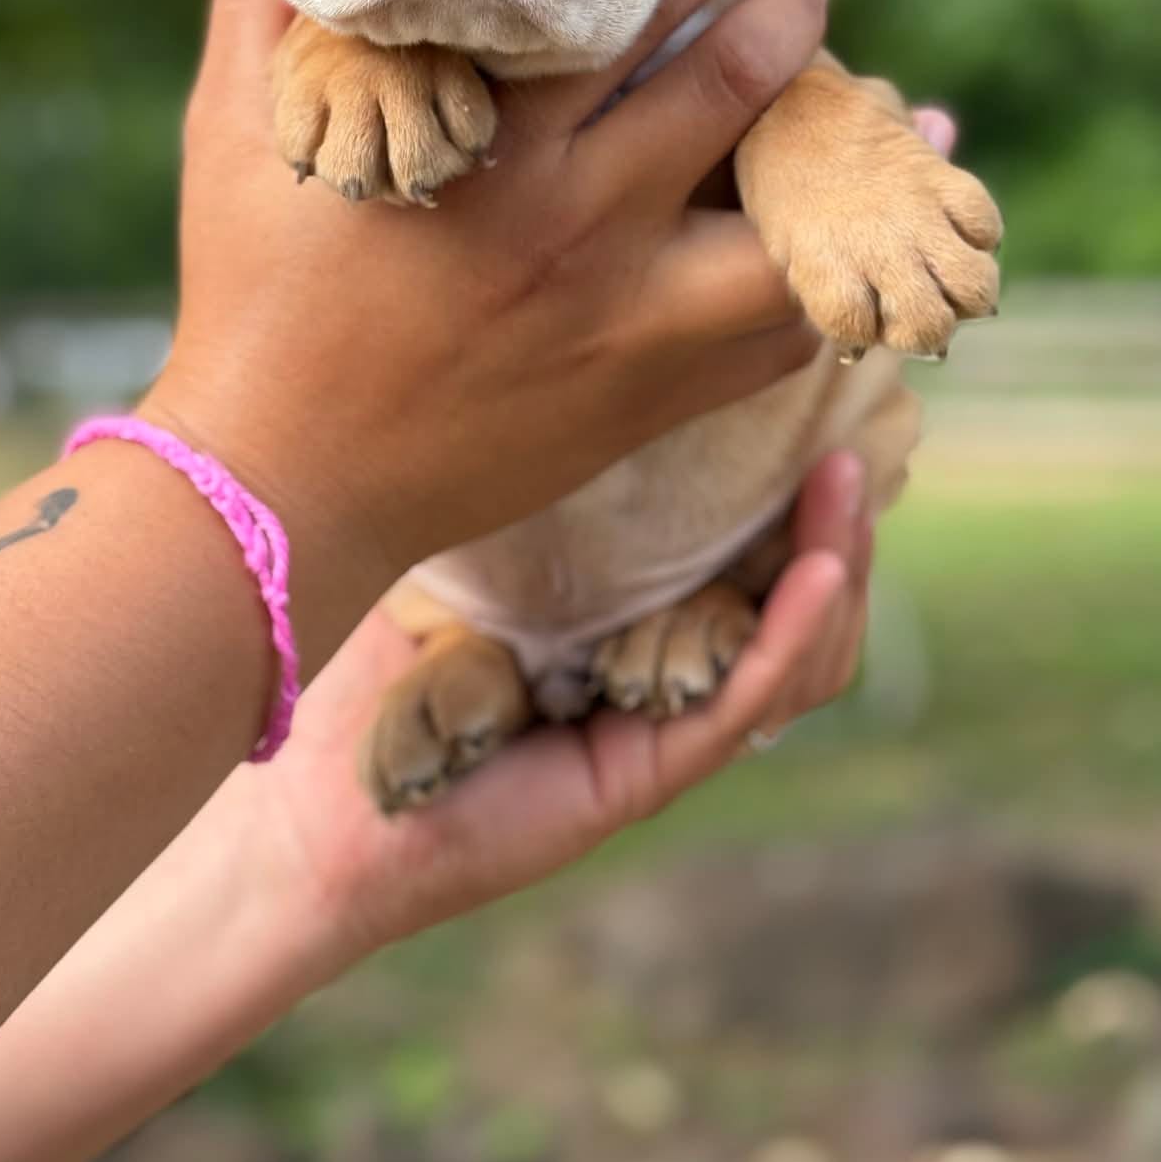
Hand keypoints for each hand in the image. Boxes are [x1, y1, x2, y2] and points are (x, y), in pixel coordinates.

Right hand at [143, 0, 829, 665]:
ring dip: (839, 152)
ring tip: (868, 105)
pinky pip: (775, 339)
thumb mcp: (227, 134)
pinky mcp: (647, 401)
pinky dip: (814, 280)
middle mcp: (584, 227)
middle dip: (782, 14)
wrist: (284, 485)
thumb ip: (257, 6)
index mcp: (497, 148)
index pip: (627, 9)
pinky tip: (824, 238)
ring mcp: (631, 325)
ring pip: (791, 224)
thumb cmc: (250, 301)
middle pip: (733, 86)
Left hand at [258, 450, 872, 961]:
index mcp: (626, 624)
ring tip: (848, 486)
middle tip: (858, 438)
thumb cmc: (365, 664)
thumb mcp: (464, 542)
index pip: (744, 559)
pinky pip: (741, 702)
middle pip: (790, 607)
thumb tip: (574, 358)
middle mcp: (654, 676)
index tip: (817, 404)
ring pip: (791, 658)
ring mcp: (655, 731)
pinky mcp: (639, 776)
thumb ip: (529, 484)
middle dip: (836, 525)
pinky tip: (820, 569)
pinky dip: (788, 636)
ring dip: (834, 570)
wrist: (302, 803)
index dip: (793, 495)